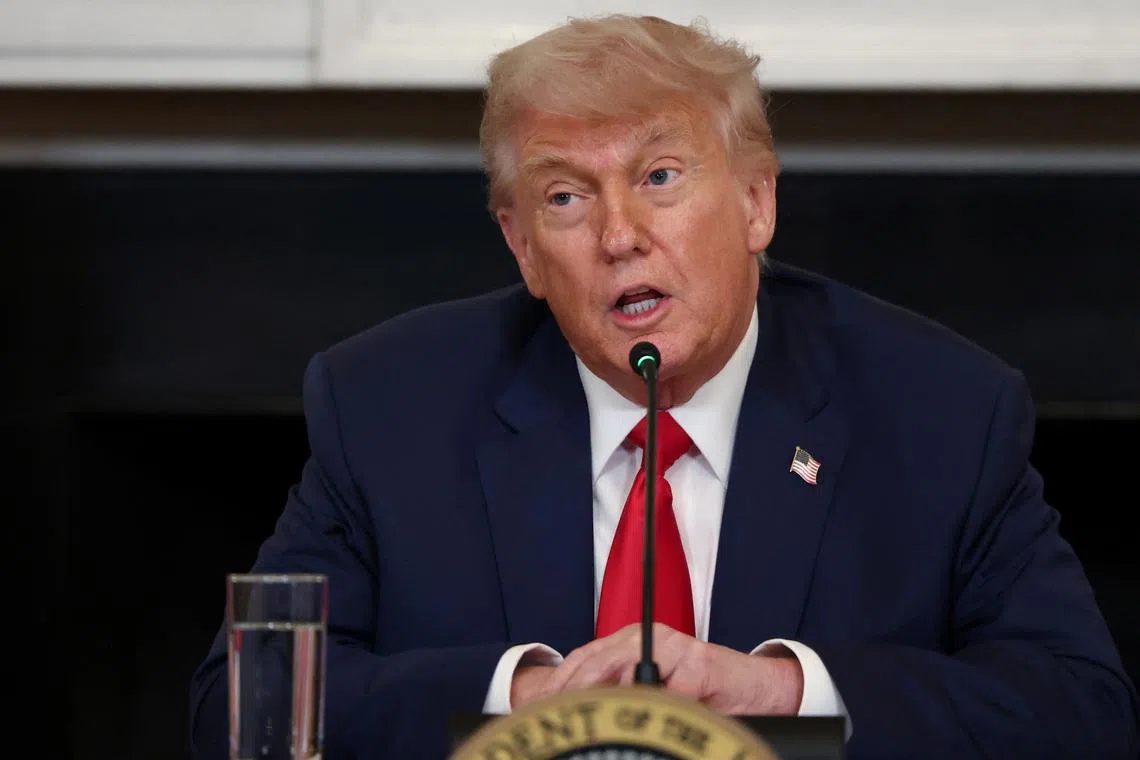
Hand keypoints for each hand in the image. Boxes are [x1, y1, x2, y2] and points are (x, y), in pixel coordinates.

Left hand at [510, 623, 802, 713]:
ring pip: (626, 675)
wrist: (750, 686)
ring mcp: (673, 647)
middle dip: (572, 694)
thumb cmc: (697, 691)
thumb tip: (574, 711)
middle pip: (597, 663)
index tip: (536, 709)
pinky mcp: (697, 664)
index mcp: (629, 640)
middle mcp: (647, 636)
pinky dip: (656, 708)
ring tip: (594, 720)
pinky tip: (647, 718)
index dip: (559, 685)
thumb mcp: (651, 689)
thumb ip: (617, 692)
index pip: (584, 659)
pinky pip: (668, 692)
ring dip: (609, 703)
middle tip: (555, 717)